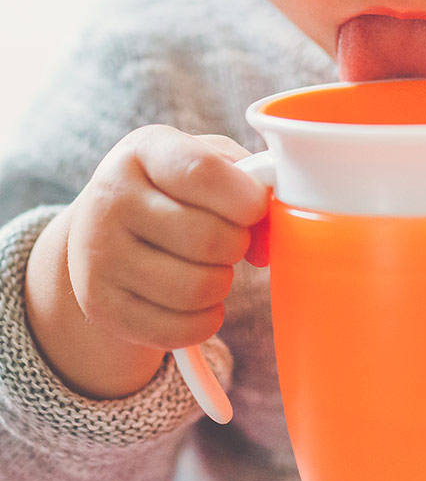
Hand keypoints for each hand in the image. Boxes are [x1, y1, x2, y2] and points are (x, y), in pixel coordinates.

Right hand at [26, 127, 268, 398]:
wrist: (102, 230)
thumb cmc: (175, 192)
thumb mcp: (208, 163)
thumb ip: (252, 181)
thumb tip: (271, 237)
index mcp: (144, 151)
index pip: (203, 173)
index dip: (246, 198)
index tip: (256, 208)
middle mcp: (111, 199)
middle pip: (209, 239)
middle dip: (237, 245)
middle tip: (230, 241)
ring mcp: (99, 255)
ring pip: (197, 289)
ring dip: (222, 283)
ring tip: (211, 267)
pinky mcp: (101, 304)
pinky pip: (179, 328)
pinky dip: (204, 320)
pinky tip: (198, 301)